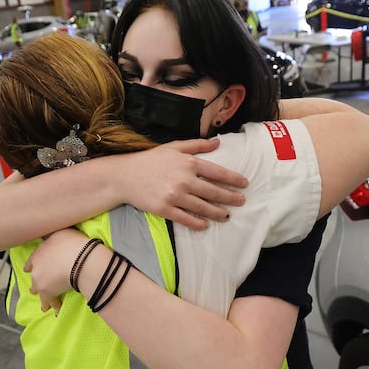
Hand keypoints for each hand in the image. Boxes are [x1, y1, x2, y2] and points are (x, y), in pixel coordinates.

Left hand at [24, 228, 88, 314]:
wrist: (81, 260)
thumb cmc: (74, 244)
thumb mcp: (61, 232)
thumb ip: (53, 236)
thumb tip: (49, 235)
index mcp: (39, 252)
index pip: (32, 260)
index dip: (31, 266)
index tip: (28, 269)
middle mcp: (36, 267)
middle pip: (33, 277)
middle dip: (36, 283)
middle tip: (35, 289)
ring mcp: (40, 281)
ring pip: (38, 291)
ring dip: (42, 297)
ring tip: (44, 305)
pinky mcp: (48, 294)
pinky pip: (50, 302)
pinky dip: (54, 307)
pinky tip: (56, 311)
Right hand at [118, 139, 247, 229]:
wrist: (125, 176)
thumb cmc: (149, 160)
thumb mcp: (173, 147)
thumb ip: (196, 145)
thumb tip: (218, 142)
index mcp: (188, 163)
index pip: (217, 172)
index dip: (233, 179)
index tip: (244, 184)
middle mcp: (184, 180)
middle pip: (214, 192)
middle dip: (231, 197)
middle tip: (241, 201)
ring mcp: (175, 196)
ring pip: (203, 207)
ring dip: (218, 213)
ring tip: (227, 215)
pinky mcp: (165, 209)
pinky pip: (186, 218)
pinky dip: (198, 223)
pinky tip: (205, 225)